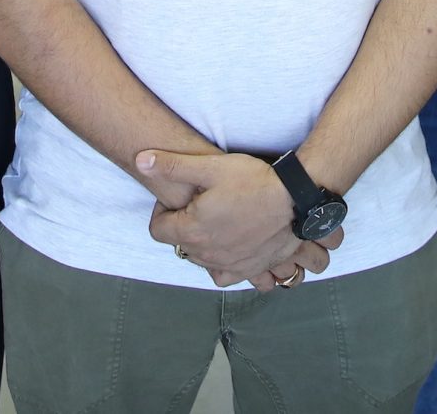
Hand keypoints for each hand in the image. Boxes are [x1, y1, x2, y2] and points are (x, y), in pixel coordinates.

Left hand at [138, 149, 327, 288]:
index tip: (182, 196)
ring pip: (200, 260)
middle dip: (183, 225)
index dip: (164, 210)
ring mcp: (229, 265)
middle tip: (202, 203)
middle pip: (179, 244)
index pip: (158, 230)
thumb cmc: (254, 181)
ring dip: (201, 243)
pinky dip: (221, 263)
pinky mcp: (249, 270)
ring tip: (217, 220)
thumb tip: (141, 161)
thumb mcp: (210, 166)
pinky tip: (229, 245)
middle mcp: (207, 254)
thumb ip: (171, 166)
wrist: (295, 200)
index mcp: (192, 230)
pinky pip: (224, 276)